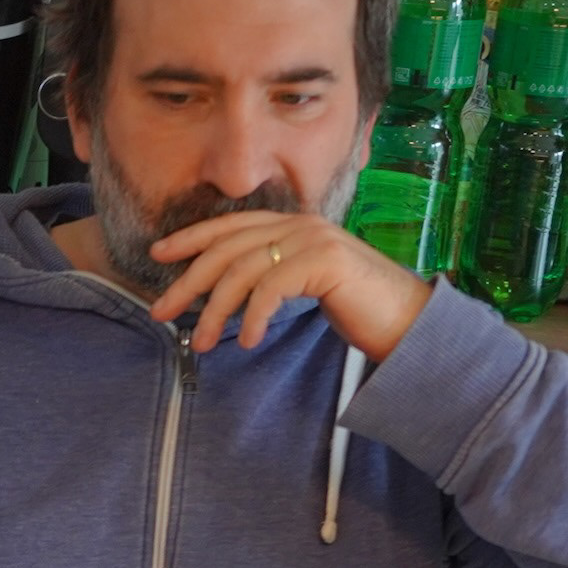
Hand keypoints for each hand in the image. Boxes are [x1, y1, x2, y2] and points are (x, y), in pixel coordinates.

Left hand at [143, 209, 430, 362]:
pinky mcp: (325, 263)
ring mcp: (314, 240)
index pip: (231, 225)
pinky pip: (271, 288)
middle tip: (161, 312)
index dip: (191, 238)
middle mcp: (301, 224)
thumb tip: (223, 292)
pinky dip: (252, 316)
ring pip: (243, 270)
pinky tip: (246, 341)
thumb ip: (271, 275)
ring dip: (215, 310)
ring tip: (202, 343)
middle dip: (188, 282)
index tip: (157, 256)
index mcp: (293, 224)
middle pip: (227, 249)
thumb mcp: (305, 285)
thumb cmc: (356, 308)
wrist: (410, 320)